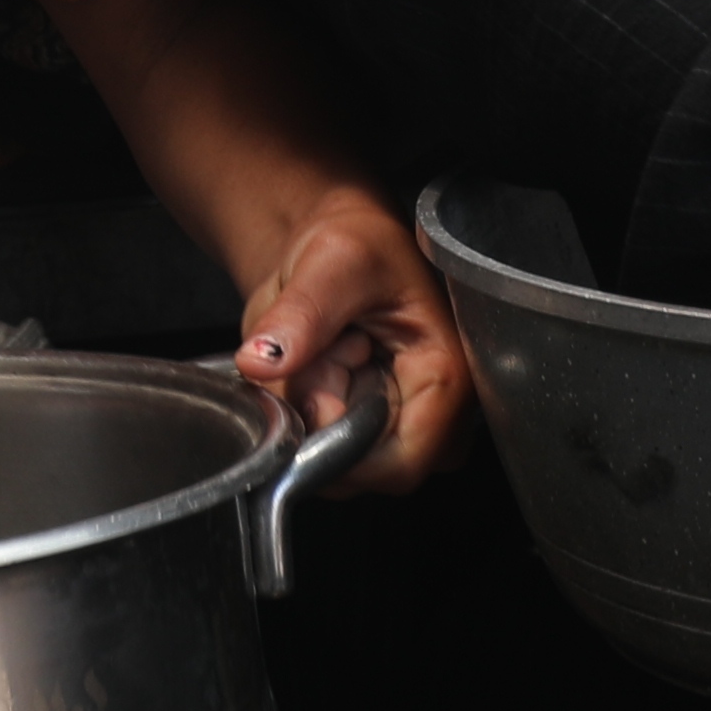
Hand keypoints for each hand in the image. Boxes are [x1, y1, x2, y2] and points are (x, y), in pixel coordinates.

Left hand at [227, 189, 467, 487]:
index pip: (400, 464)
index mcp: (448, 376)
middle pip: (363, 466)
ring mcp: (403, 426)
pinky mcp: (373, 429)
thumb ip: (302, 314)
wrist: (341, 244)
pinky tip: (321, 365)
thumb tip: (262, 361)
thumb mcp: (332, 261)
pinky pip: (319, 445)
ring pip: (335, 458)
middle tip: (320, 351)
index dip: (343, 452)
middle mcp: (437, 415)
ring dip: (308, 409)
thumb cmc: (358, 244)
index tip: (306, 405)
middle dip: (320, 417)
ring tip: (324, 349)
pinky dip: (302, 408)